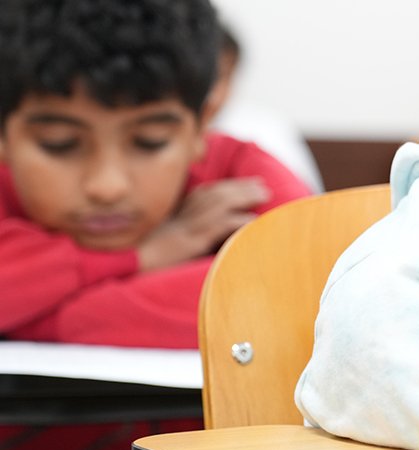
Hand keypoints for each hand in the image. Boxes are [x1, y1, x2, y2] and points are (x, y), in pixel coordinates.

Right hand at [137, 177, 269, 271]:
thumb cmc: (141, 258)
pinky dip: (237, 222)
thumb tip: (206, 232)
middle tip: (263, 185)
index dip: (229, 185)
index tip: (249, 182)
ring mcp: (184, 229)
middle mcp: (181, 217)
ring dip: (244, 198)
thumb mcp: (163, 239)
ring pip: (220, 205)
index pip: (206, 192)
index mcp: (174, 214)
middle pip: (216, 194)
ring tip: (264, 195)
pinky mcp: (188, 244)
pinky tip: (252, 221)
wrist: (123, 268)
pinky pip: (217, 227)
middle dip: (241, 187)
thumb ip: (180, 229)